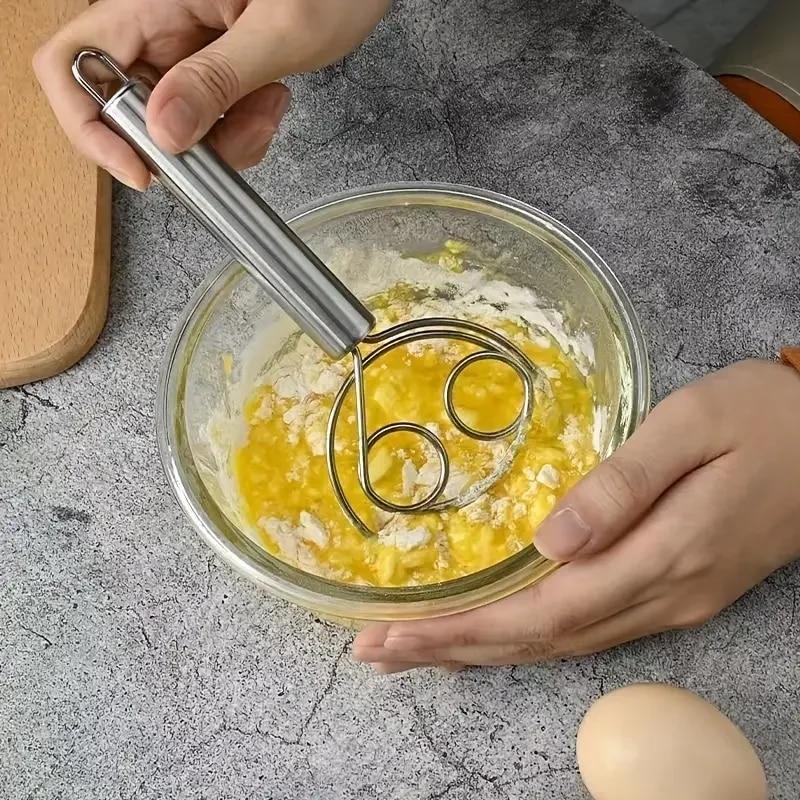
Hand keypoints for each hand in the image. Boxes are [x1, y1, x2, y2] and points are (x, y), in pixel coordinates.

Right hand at [33, 0, 388, 188]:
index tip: (141, 169)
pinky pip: (205, 121)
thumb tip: (164, 133)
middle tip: (234, 138)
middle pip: (125, 108)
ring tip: (267, 108)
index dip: (89, 126)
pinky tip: (268, 102)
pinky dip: (239, 130)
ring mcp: (182, 50)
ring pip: (171, 125)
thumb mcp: (279, 31)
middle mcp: (156, 27)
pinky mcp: (209, 68)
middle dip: (181, 144)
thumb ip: (218, 79)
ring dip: (222, 139)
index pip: (71, 63)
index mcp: (151, 1)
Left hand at [354, 360, 799, 672]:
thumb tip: (549, 540)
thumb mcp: (692, 426)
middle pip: (540, 640)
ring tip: (417, 651)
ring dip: (484, 650)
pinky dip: (528, 638)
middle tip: (378, 651)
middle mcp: (663, 595)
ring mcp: (673, 602)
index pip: (541, 610)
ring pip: (561, 644)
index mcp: (662, 553)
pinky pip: (587, 631)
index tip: (397, 634)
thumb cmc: (764, 419)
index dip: (464, 628)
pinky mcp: (678, 593)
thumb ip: (622, 485)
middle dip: (453, 649)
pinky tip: (496, 635)